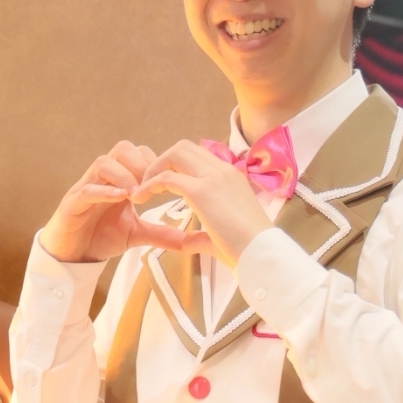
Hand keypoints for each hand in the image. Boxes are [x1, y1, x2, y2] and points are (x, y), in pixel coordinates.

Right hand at [38, 141, 189, 262]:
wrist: (73, 256)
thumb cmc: (101, 237)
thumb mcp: (137, 234)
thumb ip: (160, 233)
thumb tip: (189, 241)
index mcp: (119, 180)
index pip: (138, 153)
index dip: (154, 161)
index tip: (166, 180)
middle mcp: (103, 178)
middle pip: (121, 149)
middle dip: (140, 163)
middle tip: (151, 184)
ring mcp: (85, 188)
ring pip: (102, 163)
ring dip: (123, 175)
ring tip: (135, 194)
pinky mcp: (72, 204)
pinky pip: (87, 190)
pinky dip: (104, 192)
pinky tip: (120, 198)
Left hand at [131, 140, 273, 267]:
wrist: (262, 254)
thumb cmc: (245, 250)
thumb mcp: (221, 236)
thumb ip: (202, 236)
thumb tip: (188, 242)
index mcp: (231, 177)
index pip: (197, 156)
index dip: (174, 166)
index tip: (160, 186)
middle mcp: (223, 170)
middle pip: (183, 147)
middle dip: (161, 162)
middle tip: (146, 185)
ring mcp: (214, 178)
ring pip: (174, 154)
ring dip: (153, 169)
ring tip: (140, 191)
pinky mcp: (202, 192)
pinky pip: (167, 178)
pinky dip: (149, 185)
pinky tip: (140, 198)